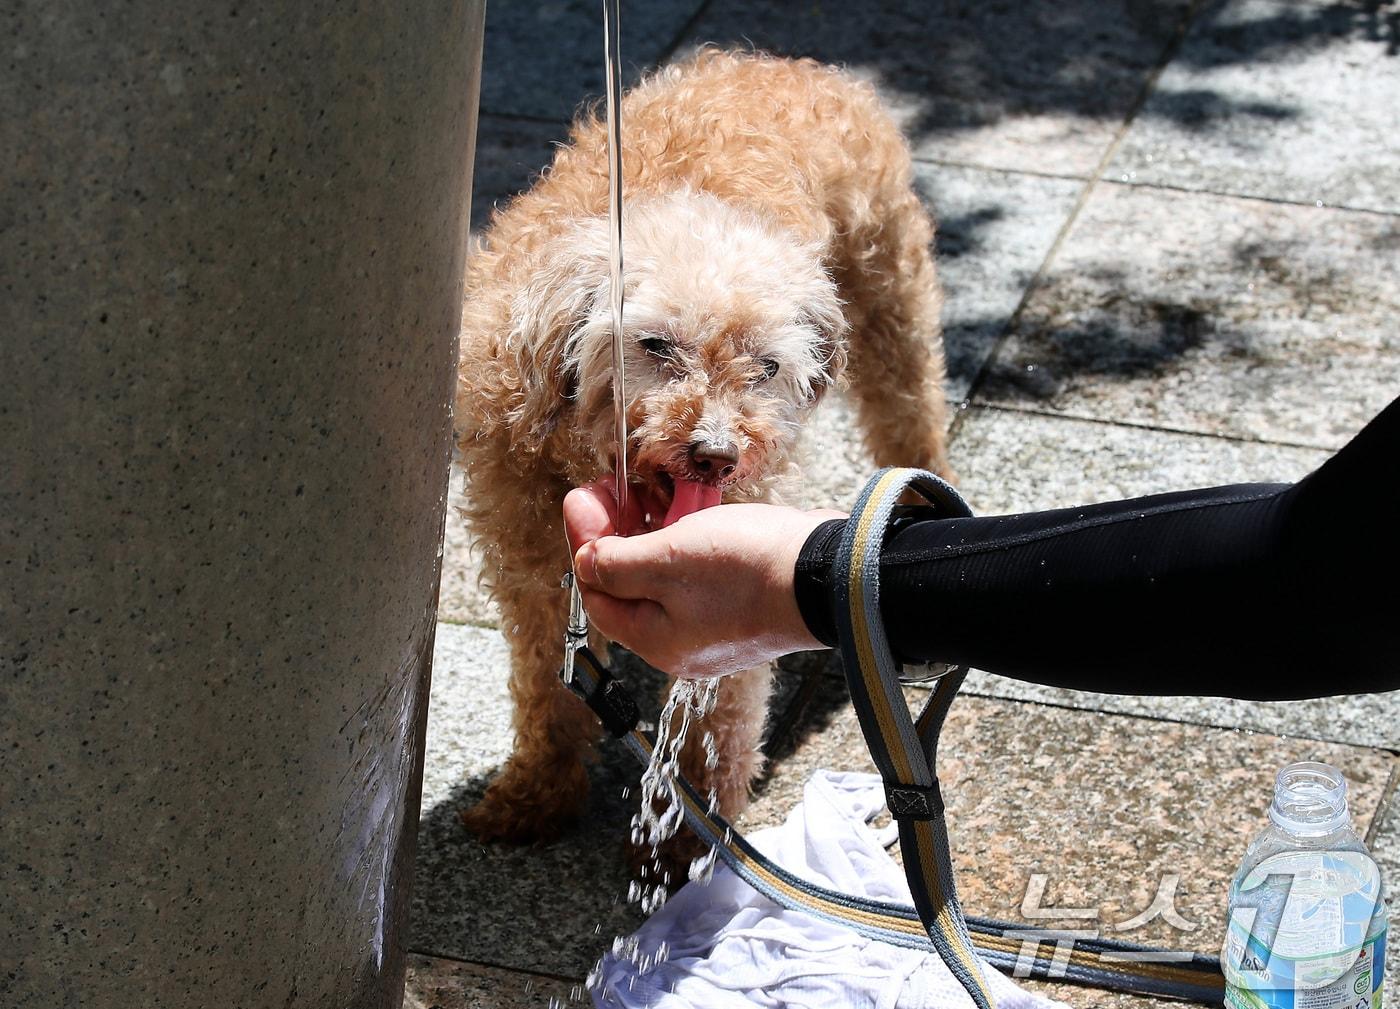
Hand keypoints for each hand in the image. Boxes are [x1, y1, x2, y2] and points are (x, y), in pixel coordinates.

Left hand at [563, 481, 845, 678]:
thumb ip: (616, 564)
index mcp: (657, 641)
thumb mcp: (666, 559)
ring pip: (666, 575)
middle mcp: (685, 642)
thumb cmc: (748, 570)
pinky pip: (701, 572)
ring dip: (652, 531)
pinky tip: (691, 510)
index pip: (598, 593)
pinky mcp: (745, 603)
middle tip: (613, 488)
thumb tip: (584, 563)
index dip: (583, 544)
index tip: (582, 498)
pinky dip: (688, 540)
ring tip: (652, 492)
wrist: (831, 574)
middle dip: (616, 534)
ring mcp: (718, 625)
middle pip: (631, 585)